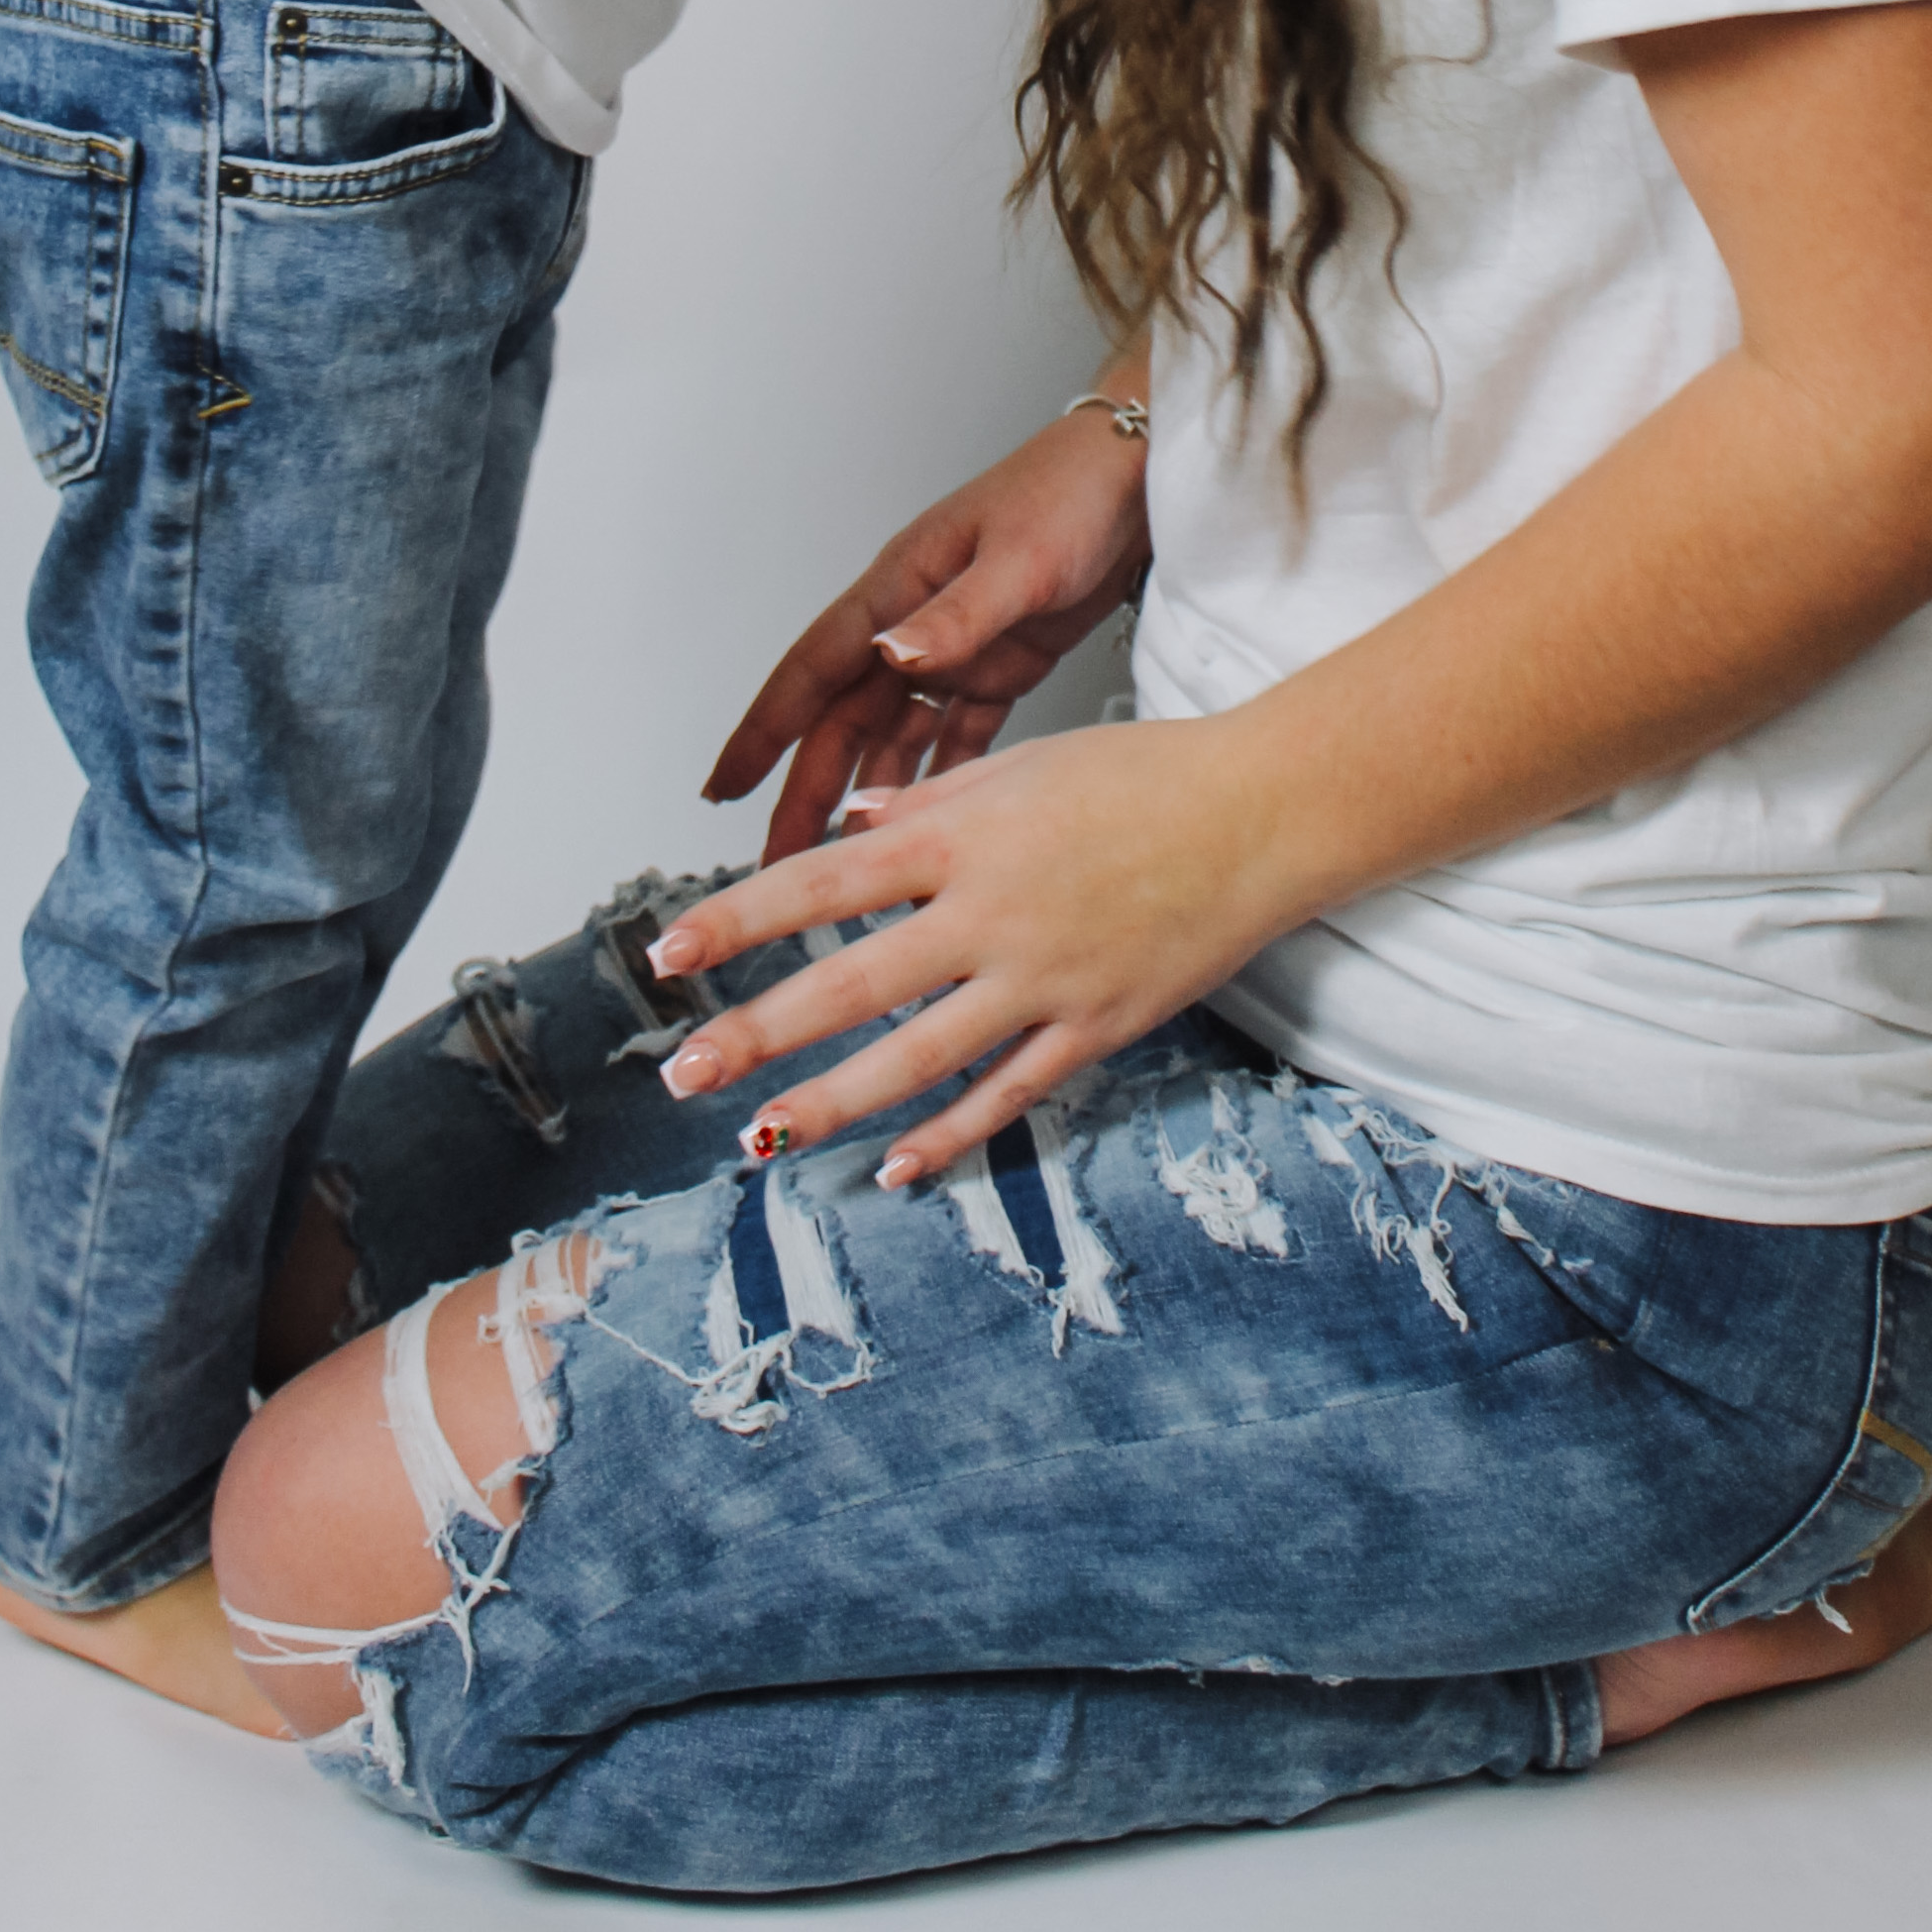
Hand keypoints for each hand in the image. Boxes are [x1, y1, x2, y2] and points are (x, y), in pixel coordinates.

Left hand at [649, 715, 1290, 1187]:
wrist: (1263, 814)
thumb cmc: (1145, 775)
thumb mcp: (1023, 764)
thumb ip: (930, 802)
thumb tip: (852, 827)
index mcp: (963, 835)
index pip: (821, 884)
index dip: (737, 922)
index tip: (668, 954)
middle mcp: (990, 914)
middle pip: (850, 985)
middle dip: (757, 1033)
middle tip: (683, 1073)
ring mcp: (1042, 981)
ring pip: (916, 1060)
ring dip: (830, 1104)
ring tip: (760, 1136)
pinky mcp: (1093, 1030)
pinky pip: (1006, 1095)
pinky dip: (948, 1137)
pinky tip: (893, 1167)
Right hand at [705, 410, 1155, 859]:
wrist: (1137, 478)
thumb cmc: (1071, 492)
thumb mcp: (1016, 559)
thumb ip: (955, 615)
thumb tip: (889, 655)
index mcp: (898, 588)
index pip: (811, 670)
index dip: (763, 731)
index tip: (724, 785)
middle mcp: (914, 622)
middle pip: (844, 719)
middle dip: (809, 789)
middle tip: (782, 859)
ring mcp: (955, 647)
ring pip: (893, 734)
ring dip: (870, 792)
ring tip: (846, 858)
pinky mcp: (1001, 664)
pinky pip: (957, 734)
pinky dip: (942, 776)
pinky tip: (931, 821)